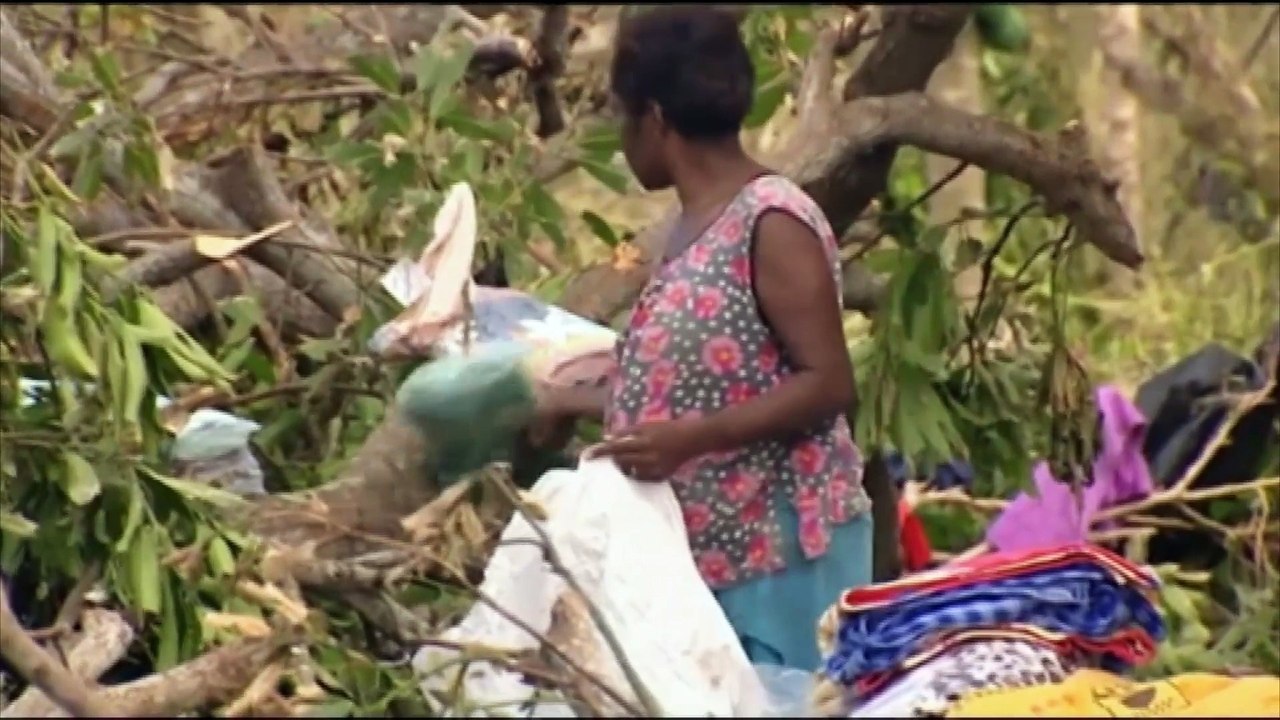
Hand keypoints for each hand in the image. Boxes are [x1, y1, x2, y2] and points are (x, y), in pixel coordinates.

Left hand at [594, 418, 711, 481]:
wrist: (692, 440)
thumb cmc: (668, 429)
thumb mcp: (646, 426)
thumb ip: (626, 433)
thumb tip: (606, 439)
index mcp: (643, 441)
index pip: (615, 448)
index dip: (600, 452)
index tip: (586, 456)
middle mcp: (647, 457)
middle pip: (620, 462)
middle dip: (613, 460)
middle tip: (608, 457)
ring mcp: (654, 469)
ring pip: (629, 472)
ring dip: (624, 467)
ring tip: (628, 460)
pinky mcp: (660, 477)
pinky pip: (641, 478)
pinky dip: (637, 472)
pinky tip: (640, 466)